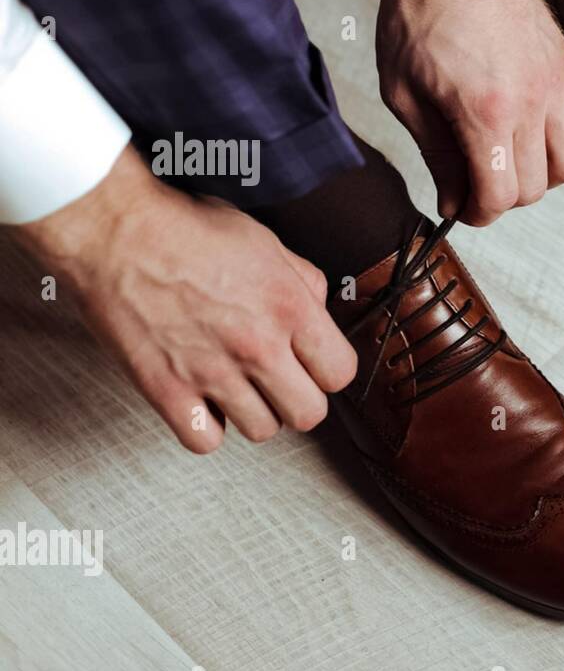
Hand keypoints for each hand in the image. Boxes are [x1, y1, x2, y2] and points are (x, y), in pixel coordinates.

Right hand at [13, 147, 357, 453]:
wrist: (115, 231)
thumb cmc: (184, 229)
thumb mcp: (265, 241)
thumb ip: (302, 281)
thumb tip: (319, 311)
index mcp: (289, 308)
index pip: (340, 373)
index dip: (329, 371)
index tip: (314, 365)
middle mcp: (258, 345)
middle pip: (308, 414)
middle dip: (298, 399)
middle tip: (280, 382)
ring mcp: (213, 372)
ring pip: (262, 432)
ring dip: (253, 413)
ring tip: (237, 387)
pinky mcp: (167, 390)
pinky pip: (205, 441)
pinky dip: (206, 428)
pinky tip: (203, 402)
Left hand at [376, 0, 563, 225]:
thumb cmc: (419, 14)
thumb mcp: (403, 93)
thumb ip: (434, 154)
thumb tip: (453, 200)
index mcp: (483, 114)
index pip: (497, 197)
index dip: (476, 214)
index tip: (461, 209)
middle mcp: (529, 104)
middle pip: (534, 188)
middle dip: (502, 197)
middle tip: (477, 182)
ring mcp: (556, 85)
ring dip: (542, 175)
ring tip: (512, 160)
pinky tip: (546, 132)